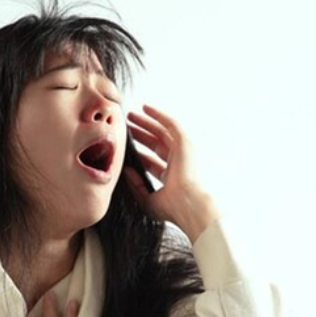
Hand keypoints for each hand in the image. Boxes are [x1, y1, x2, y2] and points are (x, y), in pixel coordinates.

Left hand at [124, 104, 220, 240]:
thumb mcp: (148, 200)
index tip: (126, 147)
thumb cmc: (173, 209)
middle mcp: (179, 162)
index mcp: (173, 178)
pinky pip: (170, 123)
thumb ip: (136, 186)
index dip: (140, 154)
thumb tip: (126, 170)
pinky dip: (159, 115)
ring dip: (147, 122)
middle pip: (157, 144)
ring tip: (131, 115)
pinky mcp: (185, 142)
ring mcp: (183, 151)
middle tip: (127, 126)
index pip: (153, 162)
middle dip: (141, 134)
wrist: (189, 205)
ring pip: (162, 132)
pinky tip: (146, 108)